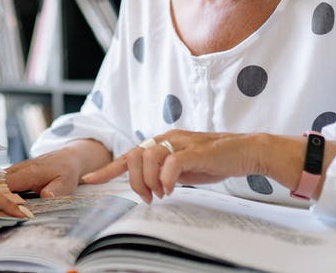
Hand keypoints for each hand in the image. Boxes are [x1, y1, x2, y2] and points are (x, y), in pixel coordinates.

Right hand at [4, 139, 111, 197]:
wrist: (67, 157)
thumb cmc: (66, 171)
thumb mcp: (66, 184)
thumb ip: (55, 191)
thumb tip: (45, 197)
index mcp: (30, 173)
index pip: (7, 184)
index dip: (2, 197)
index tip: (0, 211)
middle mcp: (19, 168)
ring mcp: (16, 168)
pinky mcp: (16, 170)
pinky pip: (4, 180)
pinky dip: (2, 189)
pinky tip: (3, 201)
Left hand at [81, 130, 267, 203]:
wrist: (245, 151)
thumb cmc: (214, 160)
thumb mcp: (182, 167)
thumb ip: (163, 171)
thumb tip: (148, 185)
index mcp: (161, 141)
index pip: (128, 154)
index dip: (108, 169)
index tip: (90, 180)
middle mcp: (166, 138)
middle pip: (133, 157)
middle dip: (134, 182)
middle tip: (149, 197)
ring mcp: (180, 143)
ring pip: (147, 159)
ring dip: (149, 182)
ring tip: (161, 194)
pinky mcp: (194, 151)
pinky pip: (170, 164)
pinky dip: (165, 180)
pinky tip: (171, 189)